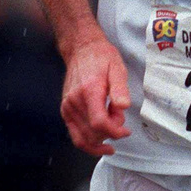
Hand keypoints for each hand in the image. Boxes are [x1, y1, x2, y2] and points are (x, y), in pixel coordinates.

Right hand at [60, 36, 131, 156]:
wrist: (82, 49)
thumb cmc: (101, 57)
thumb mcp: (117, 68)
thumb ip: (120, 89)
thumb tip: (124, 106)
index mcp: (89, 91)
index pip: (99, 123)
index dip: (114, 131)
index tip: (126, 131)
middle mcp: (74, 101)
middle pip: (91, 134)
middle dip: (110, 133)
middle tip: (120, 121)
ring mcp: (67, 107)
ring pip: (82, 139)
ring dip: (100, 140)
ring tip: (112, 129)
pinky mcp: (65, 110)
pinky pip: (74, 134)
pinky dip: (88, 141)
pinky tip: (101, 136)